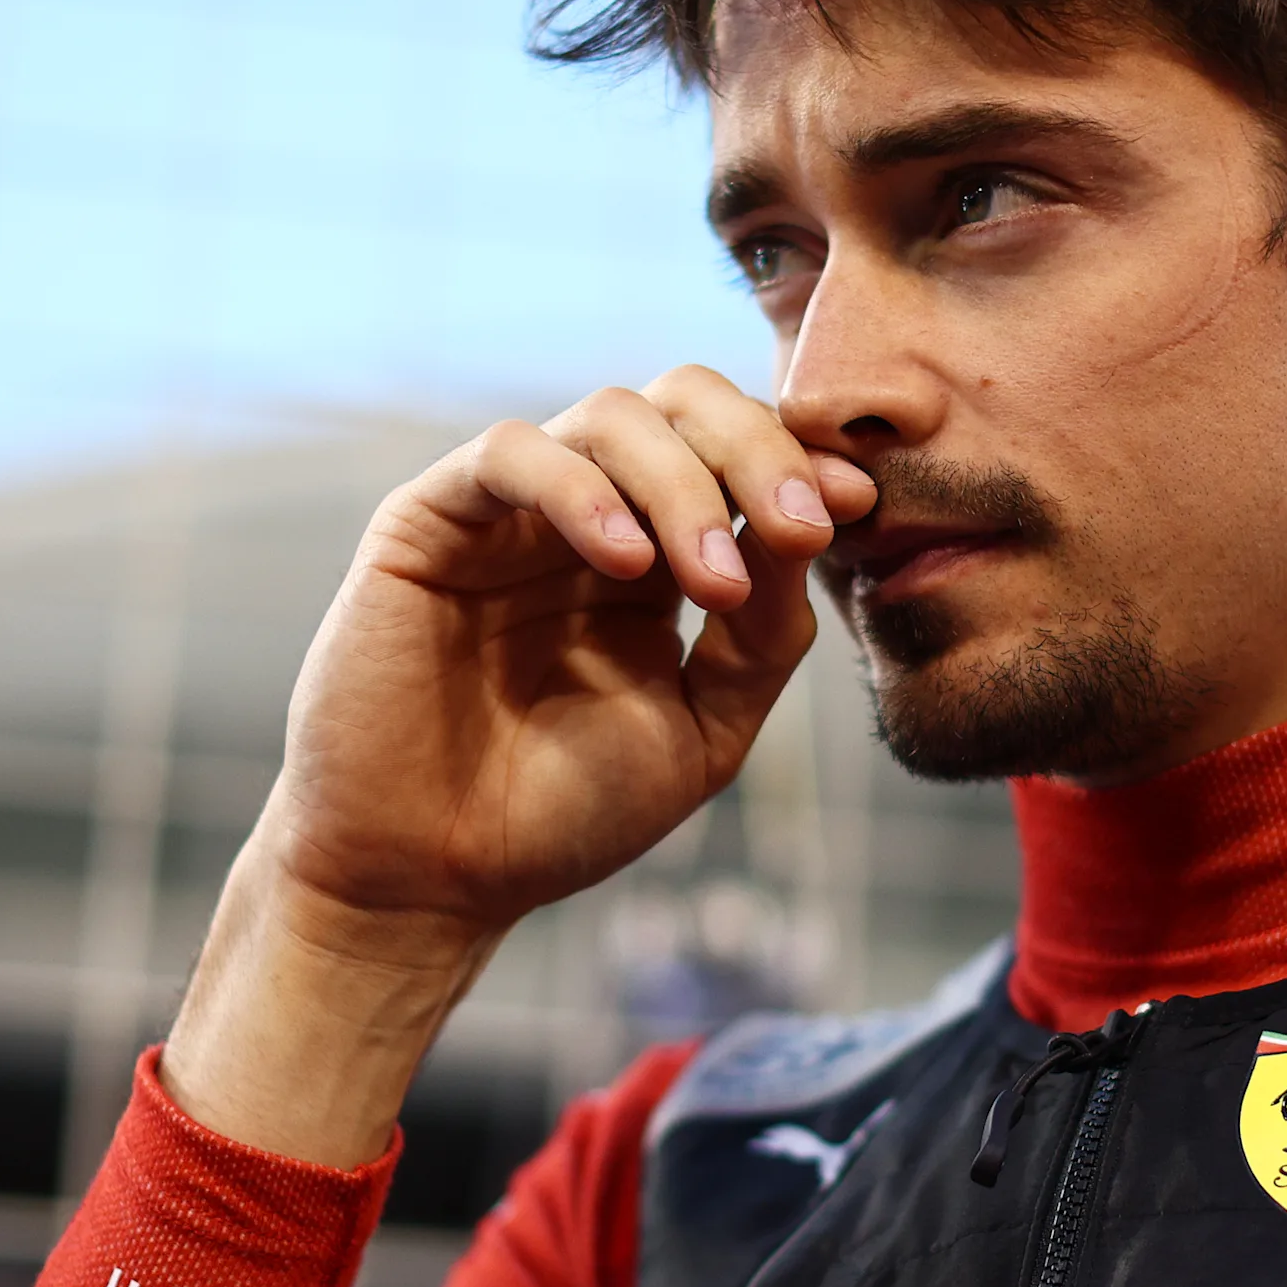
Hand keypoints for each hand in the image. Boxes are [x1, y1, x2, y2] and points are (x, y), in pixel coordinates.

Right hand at [161, 368, 874, 1164]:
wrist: (430, 882)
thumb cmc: (560, 816)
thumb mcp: (702, 730)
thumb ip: (764, 638)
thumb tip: (814, 530)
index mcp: (659, 555)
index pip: (738, 456)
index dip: (800, 459)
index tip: (857, 504)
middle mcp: (590, 515)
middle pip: (686, 404)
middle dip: (759, 450)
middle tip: (801, 529)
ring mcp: (511, 513)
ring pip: (611, 415)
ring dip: (684, 483)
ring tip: (715, 584)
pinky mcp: (430, 521)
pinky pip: (511, 454)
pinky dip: (581, 490)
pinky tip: (625, 563)